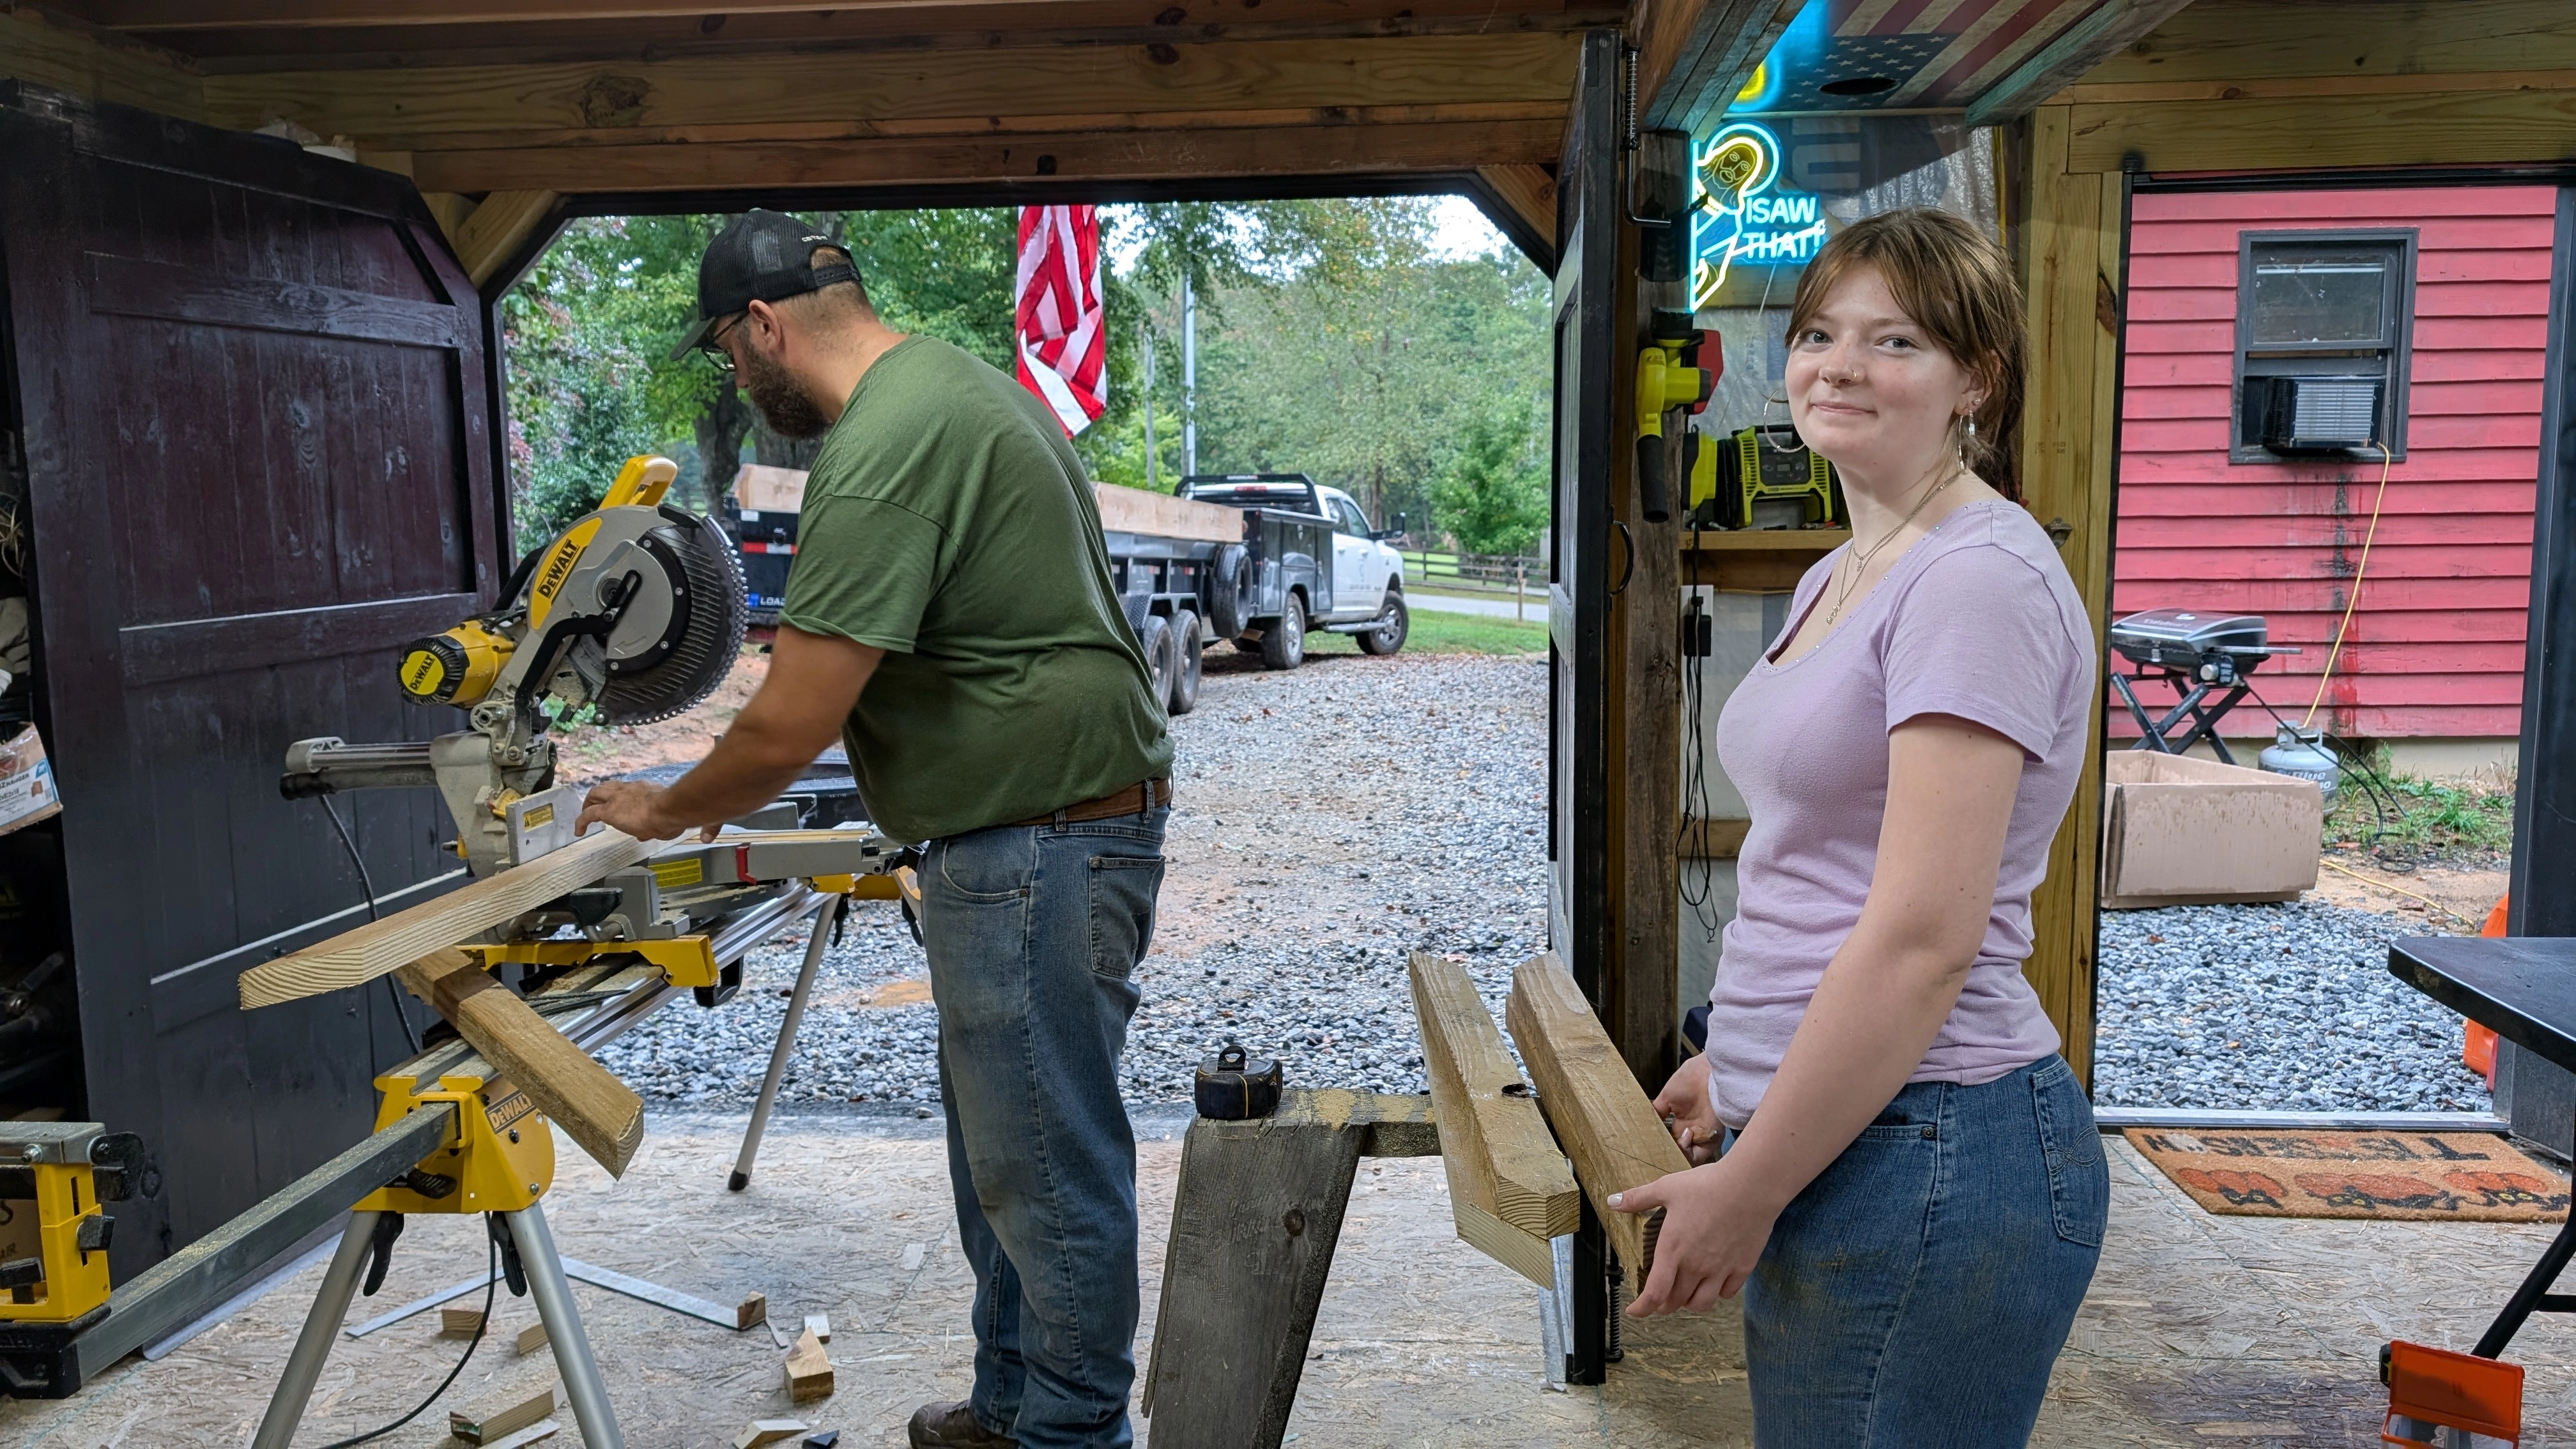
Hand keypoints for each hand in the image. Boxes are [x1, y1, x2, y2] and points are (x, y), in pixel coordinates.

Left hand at [574, 780, 705, 842]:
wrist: (669, 809)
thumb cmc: (674, 814)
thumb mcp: (665, 820)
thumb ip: (653, 826)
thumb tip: (645, 835)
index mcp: (643, 790)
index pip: (626, 790)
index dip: (621, 798)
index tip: (621, 807)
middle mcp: (628, 790)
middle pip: (607, 786)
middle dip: (598, 795)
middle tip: (594, 805)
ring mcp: (616, 799)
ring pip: (594, 794)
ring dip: (588, 803)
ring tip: (584, 814)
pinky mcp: (608, 811)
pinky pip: (588, 815)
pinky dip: (581, 822)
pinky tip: (578, 831)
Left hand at [1609, 1158, 1782, 1315]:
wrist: (1752, 1186)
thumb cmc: (1707, 1185)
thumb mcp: (1667, 1188)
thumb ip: (1638, 1198)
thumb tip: (1612, 1202)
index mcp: (1673, 1250)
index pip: (1654, 1294)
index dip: (1642, 1308)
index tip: (1634, 1310)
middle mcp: (1695, 1266)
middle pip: (1675, 1302)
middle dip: (1662, 1305)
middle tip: (1658, 1299)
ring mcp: (1720, 1270)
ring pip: (1701, 1304)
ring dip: (1689, 1304)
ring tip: (1685, 1294)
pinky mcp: (1742, 1268)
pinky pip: (1727, 1293)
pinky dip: (1717, 1293)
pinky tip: (1714, 1283)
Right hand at [1654, 1055, 1722, 1165]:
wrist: (1709, 1073)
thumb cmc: (1689, 1079)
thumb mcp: (1667, 1096)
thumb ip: (1657, 1111)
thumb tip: (1645, 1124)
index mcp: (1681, 1122)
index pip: (1670, 1142)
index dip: (1662, 1146)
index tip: (1651, 1146)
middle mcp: (1692, 1132)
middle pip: (1679, 1153)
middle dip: (1668, 1154)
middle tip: (1661, 1148)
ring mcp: (1702, 1136)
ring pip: (1688, 1157)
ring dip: (1678, 1154)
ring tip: (1674, 1140)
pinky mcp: (1712, 1138)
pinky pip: (1699, 1155)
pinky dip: (1688, 1153)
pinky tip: (1685, 1136)